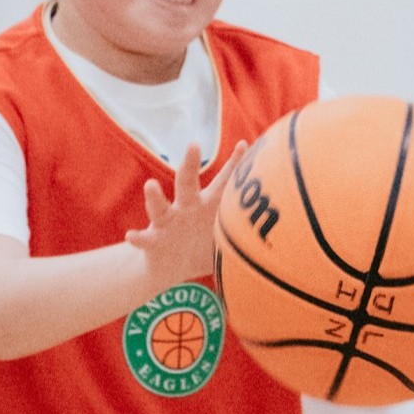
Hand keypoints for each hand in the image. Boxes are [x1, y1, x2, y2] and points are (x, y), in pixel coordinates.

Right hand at [126, 144, 238, 292]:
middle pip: (187, 182)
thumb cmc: (202, 247)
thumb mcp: (226, 237)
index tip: (245, 145)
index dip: (233, 165)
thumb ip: (246, 231)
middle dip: (190, 164)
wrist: (170, 268)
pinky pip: (145, 240)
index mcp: (206, 205)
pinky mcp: (154, 243)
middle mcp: (185, 208)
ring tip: (150, 185)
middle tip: (193, 145)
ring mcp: (168, 224)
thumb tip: (282, 231)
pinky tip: (131, 235)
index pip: (222, 182)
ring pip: (160, 207)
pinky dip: (138, 238)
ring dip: (154, 197)